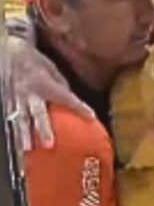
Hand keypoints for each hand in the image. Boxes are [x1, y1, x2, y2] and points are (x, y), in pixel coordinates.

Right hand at [5, 36, 94, 150]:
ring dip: (24, 136)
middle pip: (38, 114)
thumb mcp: (54, 71)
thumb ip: (62, 87)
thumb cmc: (38, 63)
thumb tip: (71, 103)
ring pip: (20, 120)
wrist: (12, 55)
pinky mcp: (8, 102)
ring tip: (27, 150)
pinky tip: (16, 144)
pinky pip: (11, 119)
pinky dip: (14, 131)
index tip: (92, 117)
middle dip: (43, 130)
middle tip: (49, 145)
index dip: (79, 108)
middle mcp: (30, 93)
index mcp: (46, 84)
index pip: (67, 98)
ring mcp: (17, 99)